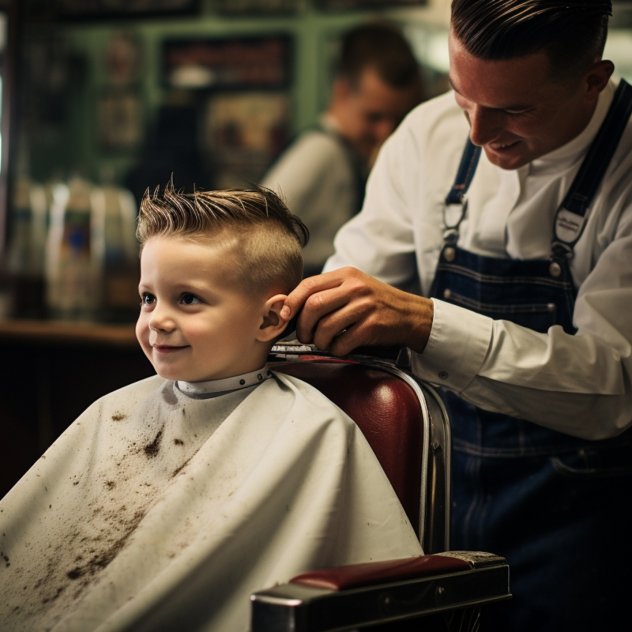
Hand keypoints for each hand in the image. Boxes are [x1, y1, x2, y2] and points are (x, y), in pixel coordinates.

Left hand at [280, 266, 433, 355]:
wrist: (411, 315)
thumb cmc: (376, 304)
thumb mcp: (353, 288)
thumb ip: (327, 293)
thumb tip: (290, 308)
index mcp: (346, 275)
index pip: (308, 285)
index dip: (291, 302)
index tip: (284, 316)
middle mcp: (355, 287)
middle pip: (313, 306)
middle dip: (303, 326)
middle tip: (305, 337)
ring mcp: (365, 306)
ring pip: (326, 326)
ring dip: (319, 341)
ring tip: (324, 343)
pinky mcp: (373, 325)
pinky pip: (343, 342)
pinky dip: (336, 349)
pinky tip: (341, 347)